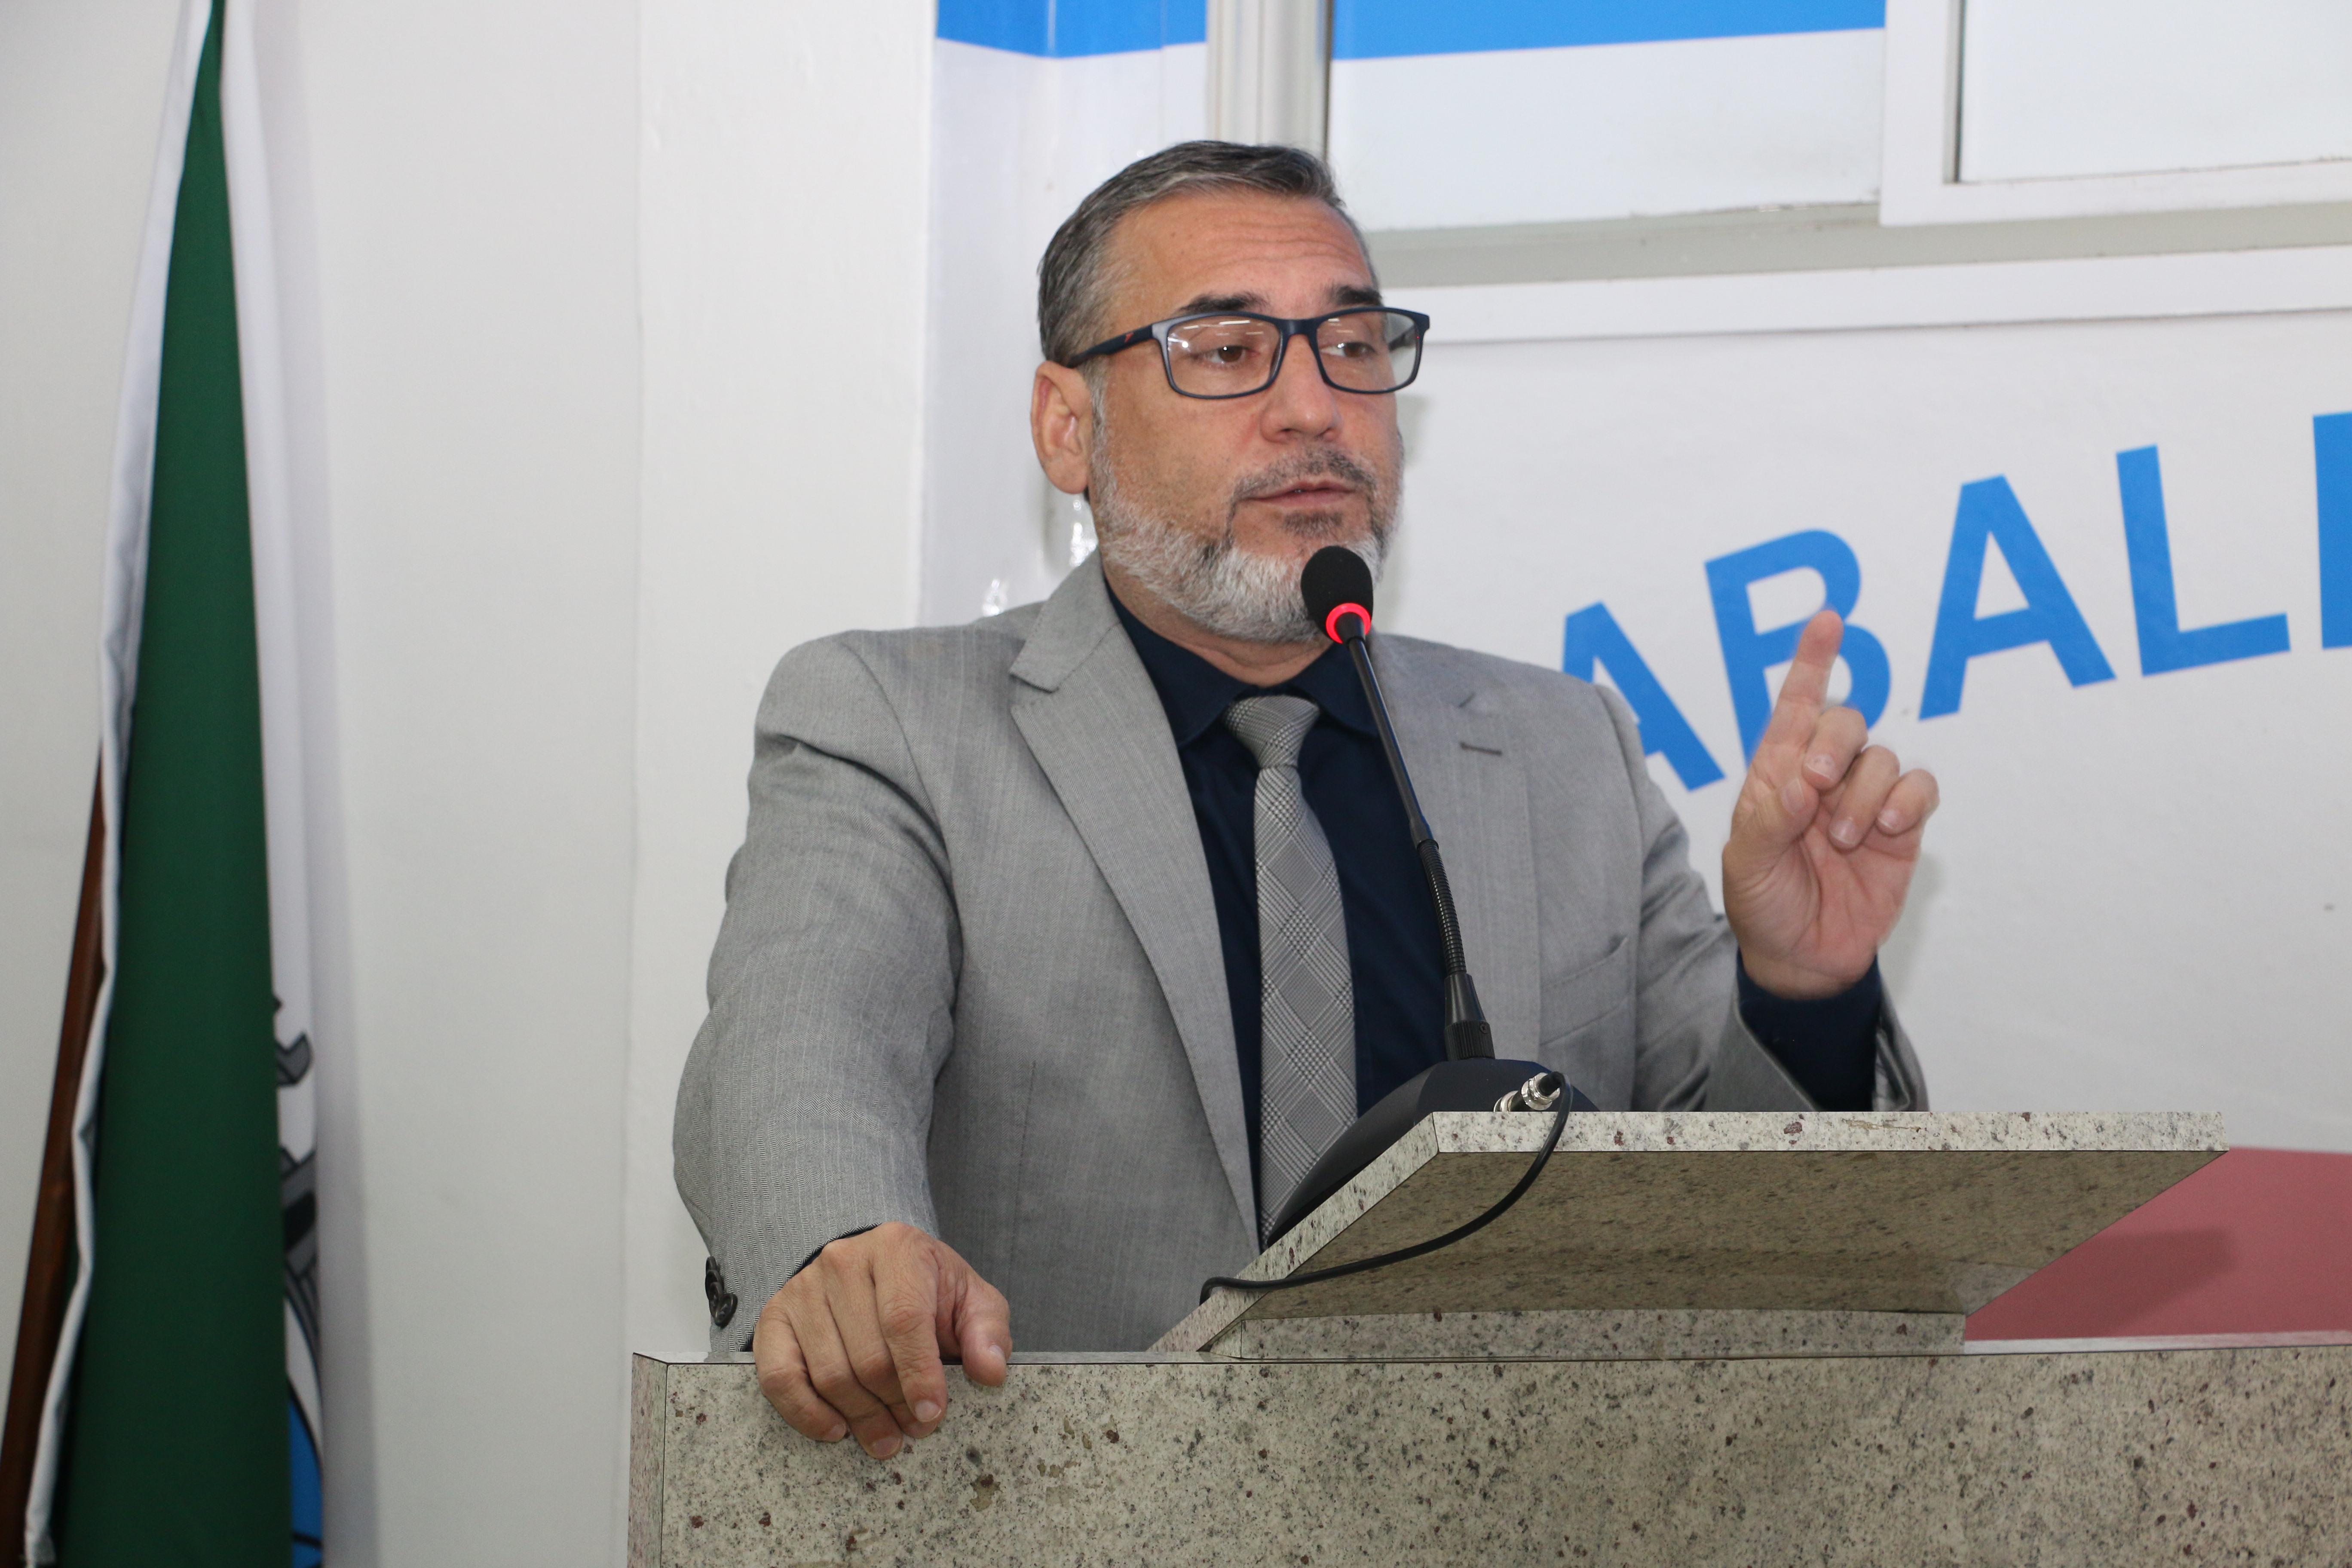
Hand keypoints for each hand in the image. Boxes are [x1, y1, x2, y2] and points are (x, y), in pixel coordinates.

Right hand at [753, 1221, 1010, 1458]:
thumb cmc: (927, 1288)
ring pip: (828, 1372)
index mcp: (897, 1249)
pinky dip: (806, 1413)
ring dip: (859, 1417)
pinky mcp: (775, 1317)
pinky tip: (836, 1428)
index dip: (919, 1374)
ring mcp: (803, 1288)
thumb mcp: (970, 1299)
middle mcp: (843, 1262)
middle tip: (913, 1429)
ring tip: (886, 1435)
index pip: (904, 1319)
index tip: (931, 1414)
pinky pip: (780, 1377)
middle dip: (894, 1404)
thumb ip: (987, 1332)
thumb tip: (991, 1371)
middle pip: (867, 1355)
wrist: (875, 1267)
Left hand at [1722, 610, 1940, 999]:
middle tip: (1815, 785)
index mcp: (1776, 774)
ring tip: (1843, 839)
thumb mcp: (1746, 865)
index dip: (1812, 662)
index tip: (1828, 620)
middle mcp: (1823, 776)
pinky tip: (1887, 832)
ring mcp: (1864, 799)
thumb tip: (1802, 783)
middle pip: (1844, 721)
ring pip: (1882, 758)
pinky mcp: (1902, 827)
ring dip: (1862, 795)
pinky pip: (1920, 788)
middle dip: (1833, 743)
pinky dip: (1906, 803)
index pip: (1794, 706)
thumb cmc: (1764, 903)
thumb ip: (1768, 820)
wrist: (1802, 957)